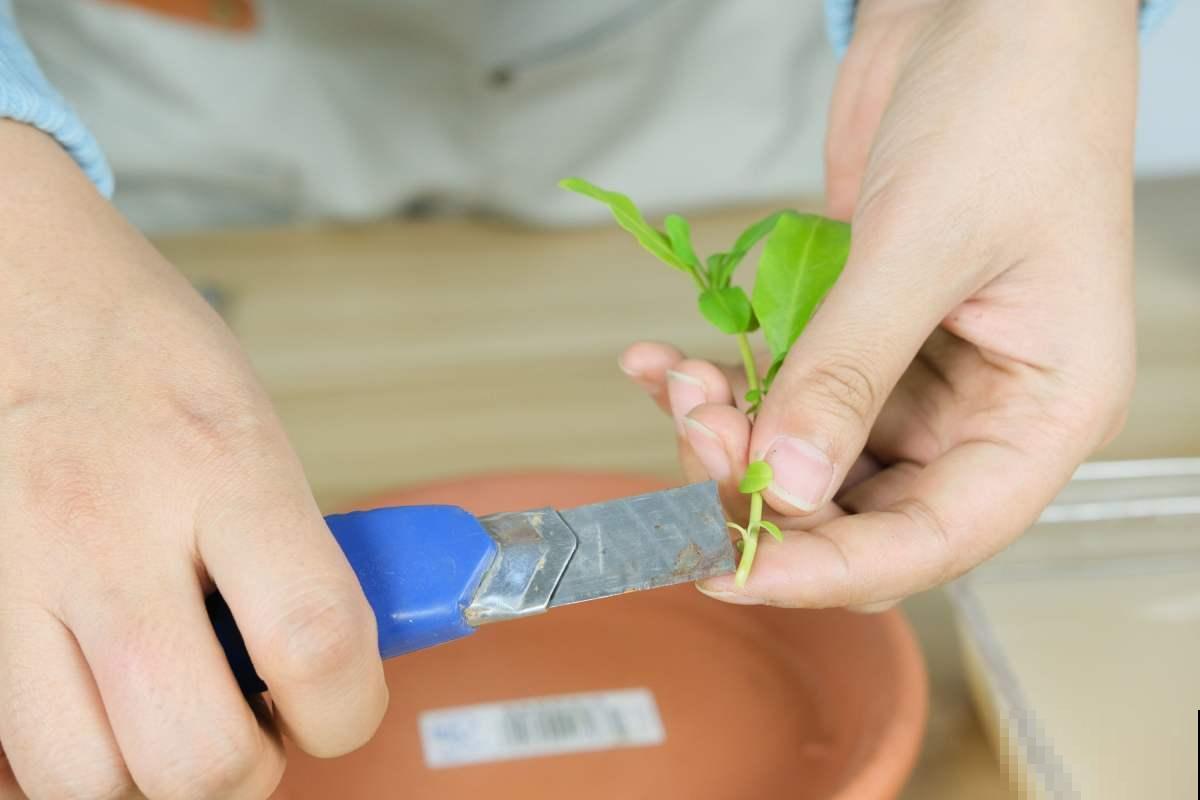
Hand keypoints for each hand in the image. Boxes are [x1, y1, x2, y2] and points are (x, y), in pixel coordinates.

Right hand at [0, 122, 385, 798]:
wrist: (7, 279)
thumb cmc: (136, 341)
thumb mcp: (252, 421)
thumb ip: (295, 542)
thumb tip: (332, 655)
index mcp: (223, 466)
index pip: (316, 642)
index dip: (351, 710)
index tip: (344, 708)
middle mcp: (111, 532)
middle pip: (194, 758)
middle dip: (247, 774)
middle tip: (257, 732)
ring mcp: (19, 578)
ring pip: (86, 783)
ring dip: (153, 781)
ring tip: (177, 726)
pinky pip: (14, 749)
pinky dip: (73, 758)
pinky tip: (103, 710)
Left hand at [620, 0, 1137, 608]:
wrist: (986, 12)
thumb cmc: (1011, 106)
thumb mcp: (925, 245)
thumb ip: (851, 372)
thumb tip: (790, 486)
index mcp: (1041, 412)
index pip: (935, 539)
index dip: (828, 570)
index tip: (733, 571)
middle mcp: (979, 410)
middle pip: (858, 507)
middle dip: (761, 488)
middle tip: (693, 434)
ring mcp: (912, 374)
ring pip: (806, 455)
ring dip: (729, 432)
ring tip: (677, 379)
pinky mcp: (856, 334)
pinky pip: (781, 388)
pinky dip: (720, 382)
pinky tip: (661, 361)